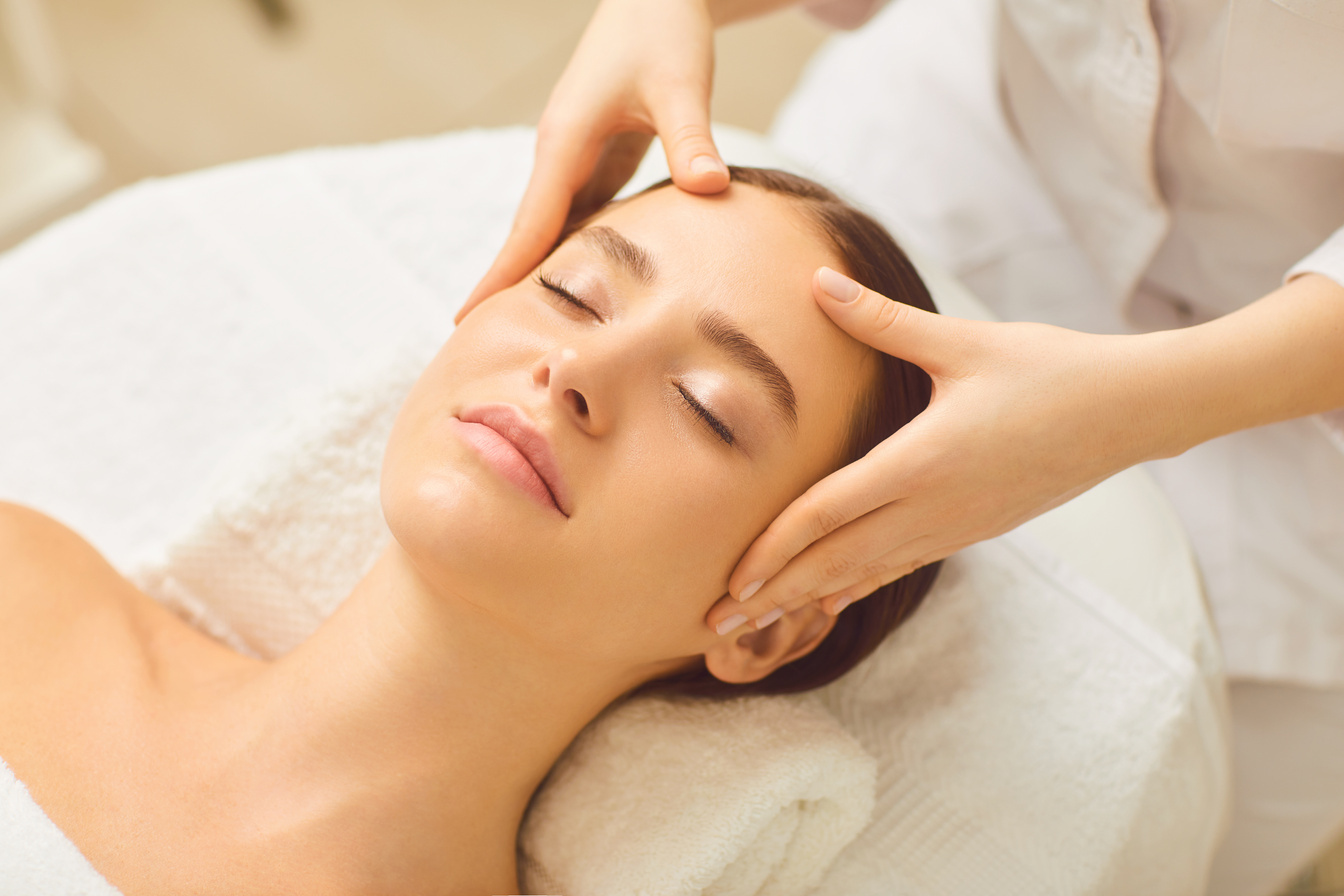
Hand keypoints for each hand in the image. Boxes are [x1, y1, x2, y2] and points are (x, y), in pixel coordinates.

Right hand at [457, 0, 730, 323]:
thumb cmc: (665, 33)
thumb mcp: (681, 83)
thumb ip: (691, 138)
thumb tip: (708, 191)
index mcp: (565, 141)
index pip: (528, 224)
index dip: (502, 275)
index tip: (469, 320)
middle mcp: (558, 155)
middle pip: (525, 237)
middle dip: (501, 289)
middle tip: (475, 348)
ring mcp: (573, 160)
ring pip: (547, 231)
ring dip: (532, 278)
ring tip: (515, 336)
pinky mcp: (594, 162)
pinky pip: (574, 220)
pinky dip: (566, 257)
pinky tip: (568, 296)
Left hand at [707, 267, 1168, 632]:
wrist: (1131, 413)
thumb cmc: (1050, 369)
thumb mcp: (964, 341)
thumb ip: (882, 320)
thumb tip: (817, 280)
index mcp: (922, 462)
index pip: (826, 514)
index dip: (771, 549)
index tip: (727, 580)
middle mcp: (933, 508)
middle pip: (833, 561)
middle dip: (771, 594)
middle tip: (713, 625)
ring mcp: (954, 527)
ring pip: (863, 573)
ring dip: (804, 598)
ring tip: (753, 624)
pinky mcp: (971, 529)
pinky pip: (897, 566)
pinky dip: (853, 585)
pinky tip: (828, 598)